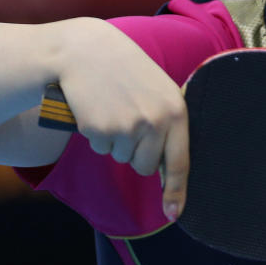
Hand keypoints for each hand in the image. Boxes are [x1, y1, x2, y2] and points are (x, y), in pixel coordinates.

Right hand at [56, 18, 188, 221]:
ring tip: (112, 106)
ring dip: (114, 139)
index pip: (179, 162)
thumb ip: (166, 122)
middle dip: (135, 153)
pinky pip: (100, 148)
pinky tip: (96, 108)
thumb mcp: (157, 89)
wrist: (86, 50)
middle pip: (145, 166)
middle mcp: (155, 122)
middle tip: (126, 120)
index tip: (174, 214)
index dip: (176, 191)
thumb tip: (163, 167)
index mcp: (175, 110)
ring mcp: (128, 127)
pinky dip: (96, 133)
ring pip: (121, 157)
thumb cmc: (124, 70)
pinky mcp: (100, 130)